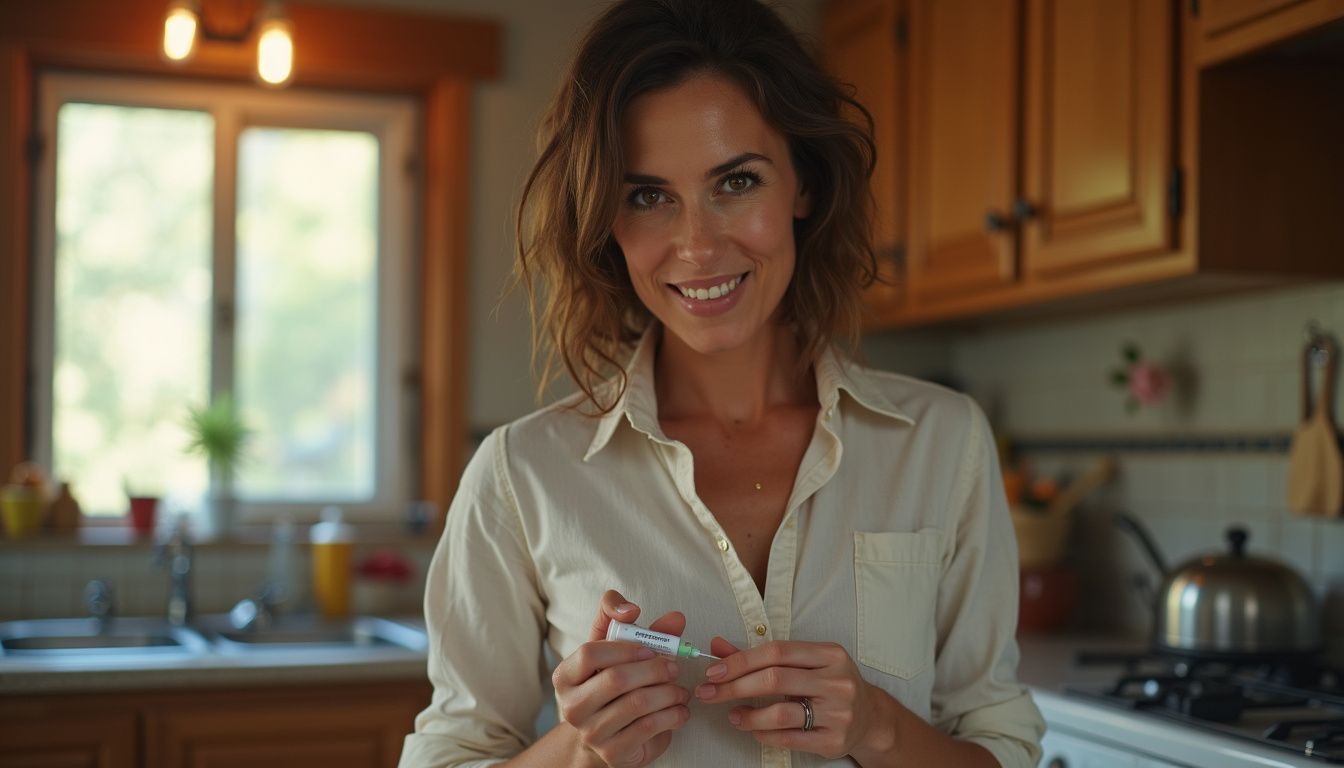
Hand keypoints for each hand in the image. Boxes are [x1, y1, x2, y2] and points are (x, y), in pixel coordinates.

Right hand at [550, 590, 691, 766]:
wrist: (604, 736)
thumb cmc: (610, 687)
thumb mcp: (615, 654)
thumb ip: (638, 629)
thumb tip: (675, 618)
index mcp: (566, 676)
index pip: (589, 653)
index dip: (625, 648)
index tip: (649, 649)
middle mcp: (572, 706)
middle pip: (617, 679)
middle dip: (654, 669)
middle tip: (674, 667)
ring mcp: (590, 732)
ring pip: (636, 703)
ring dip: (668, 692)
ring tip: (680, 689)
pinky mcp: (612, 752)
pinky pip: (648, 727)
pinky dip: (672, 714)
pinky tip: (679, 709)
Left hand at [695, 637, 888, 759]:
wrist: (870, 717)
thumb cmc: (829, 684)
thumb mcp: (803, 663)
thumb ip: (760, 656)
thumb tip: (717, 646)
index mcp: (830, 654)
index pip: (777, 651)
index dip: (740, 660)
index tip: (714, 671)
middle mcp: (838, 681)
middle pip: (775, 679)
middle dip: (734, 686)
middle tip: (709, 693)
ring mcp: (839, 713)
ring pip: (781, 713)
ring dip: (748, 715)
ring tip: (733, 715)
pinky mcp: (834, 741)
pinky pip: (789, 738)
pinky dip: (764, 734)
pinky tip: (753, 729)